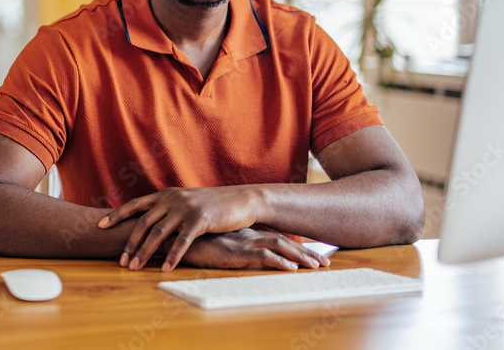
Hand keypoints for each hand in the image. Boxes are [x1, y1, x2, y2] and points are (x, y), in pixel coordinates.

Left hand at [97, 186, 262, 270]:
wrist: (240, 200)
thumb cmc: (212, 205)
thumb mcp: (185, 201)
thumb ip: (167, 209)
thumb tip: (149, 222)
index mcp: (165, 195)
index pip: (135, 204)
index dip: (116, 214)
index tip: (99, 225)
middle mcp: (172, 199)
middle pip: (143, 222)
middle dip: (129, 243)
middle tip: (120, 261)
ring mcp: (185, 209)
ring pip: (158, 233)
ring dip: (144, 252)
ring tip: (134, 267)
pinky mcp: (200, 220)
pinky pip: (181, 241)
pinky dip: (172, 256)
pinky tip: (164, 269)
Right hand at [179, 229, 329, 270]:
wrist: (177, 236)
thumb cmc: (194, 240)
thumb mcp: (218, 241)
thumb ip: (232, 243)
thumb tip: (243, 251)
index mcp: (245, 234)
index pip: (278, 238)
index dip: (297, 247)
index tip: (314, 255)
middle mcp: (248, 236)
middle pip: (284, 241)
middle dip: (306, 252)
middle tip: (326, 262)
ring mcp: (243, 243)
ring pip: (279, 248)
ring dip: (299, 257)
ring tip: (317, 266)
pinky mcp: (235, 252)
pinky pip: (262, 257)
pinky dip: (279, 262)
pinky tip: (291, 268)